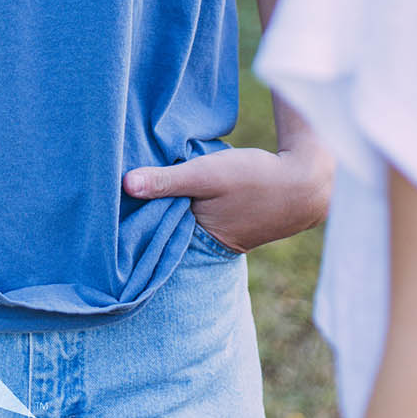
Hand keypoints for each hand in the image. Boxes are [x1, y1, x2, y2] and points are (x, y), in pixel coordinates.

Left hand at [123, 145, 330, 253]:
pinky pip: (197, 210)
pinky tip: (179, 181)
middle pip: (165, 225)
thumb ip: (167, 180)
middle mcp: (205, 243)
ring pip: (181, 216)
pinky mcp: (229, 219)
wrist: (306, 183)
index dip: (133, 216)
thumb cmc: (254, 179)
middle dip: (149, 209)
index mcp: (196, 239)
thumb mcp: (206, 174)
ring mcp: (219, 232)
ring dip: (168, 201)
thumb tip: (125, 185)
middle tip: (121, 187)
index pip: (152, 231)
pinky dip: (186, 199)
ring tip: (144, 182)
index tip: (110, 201)